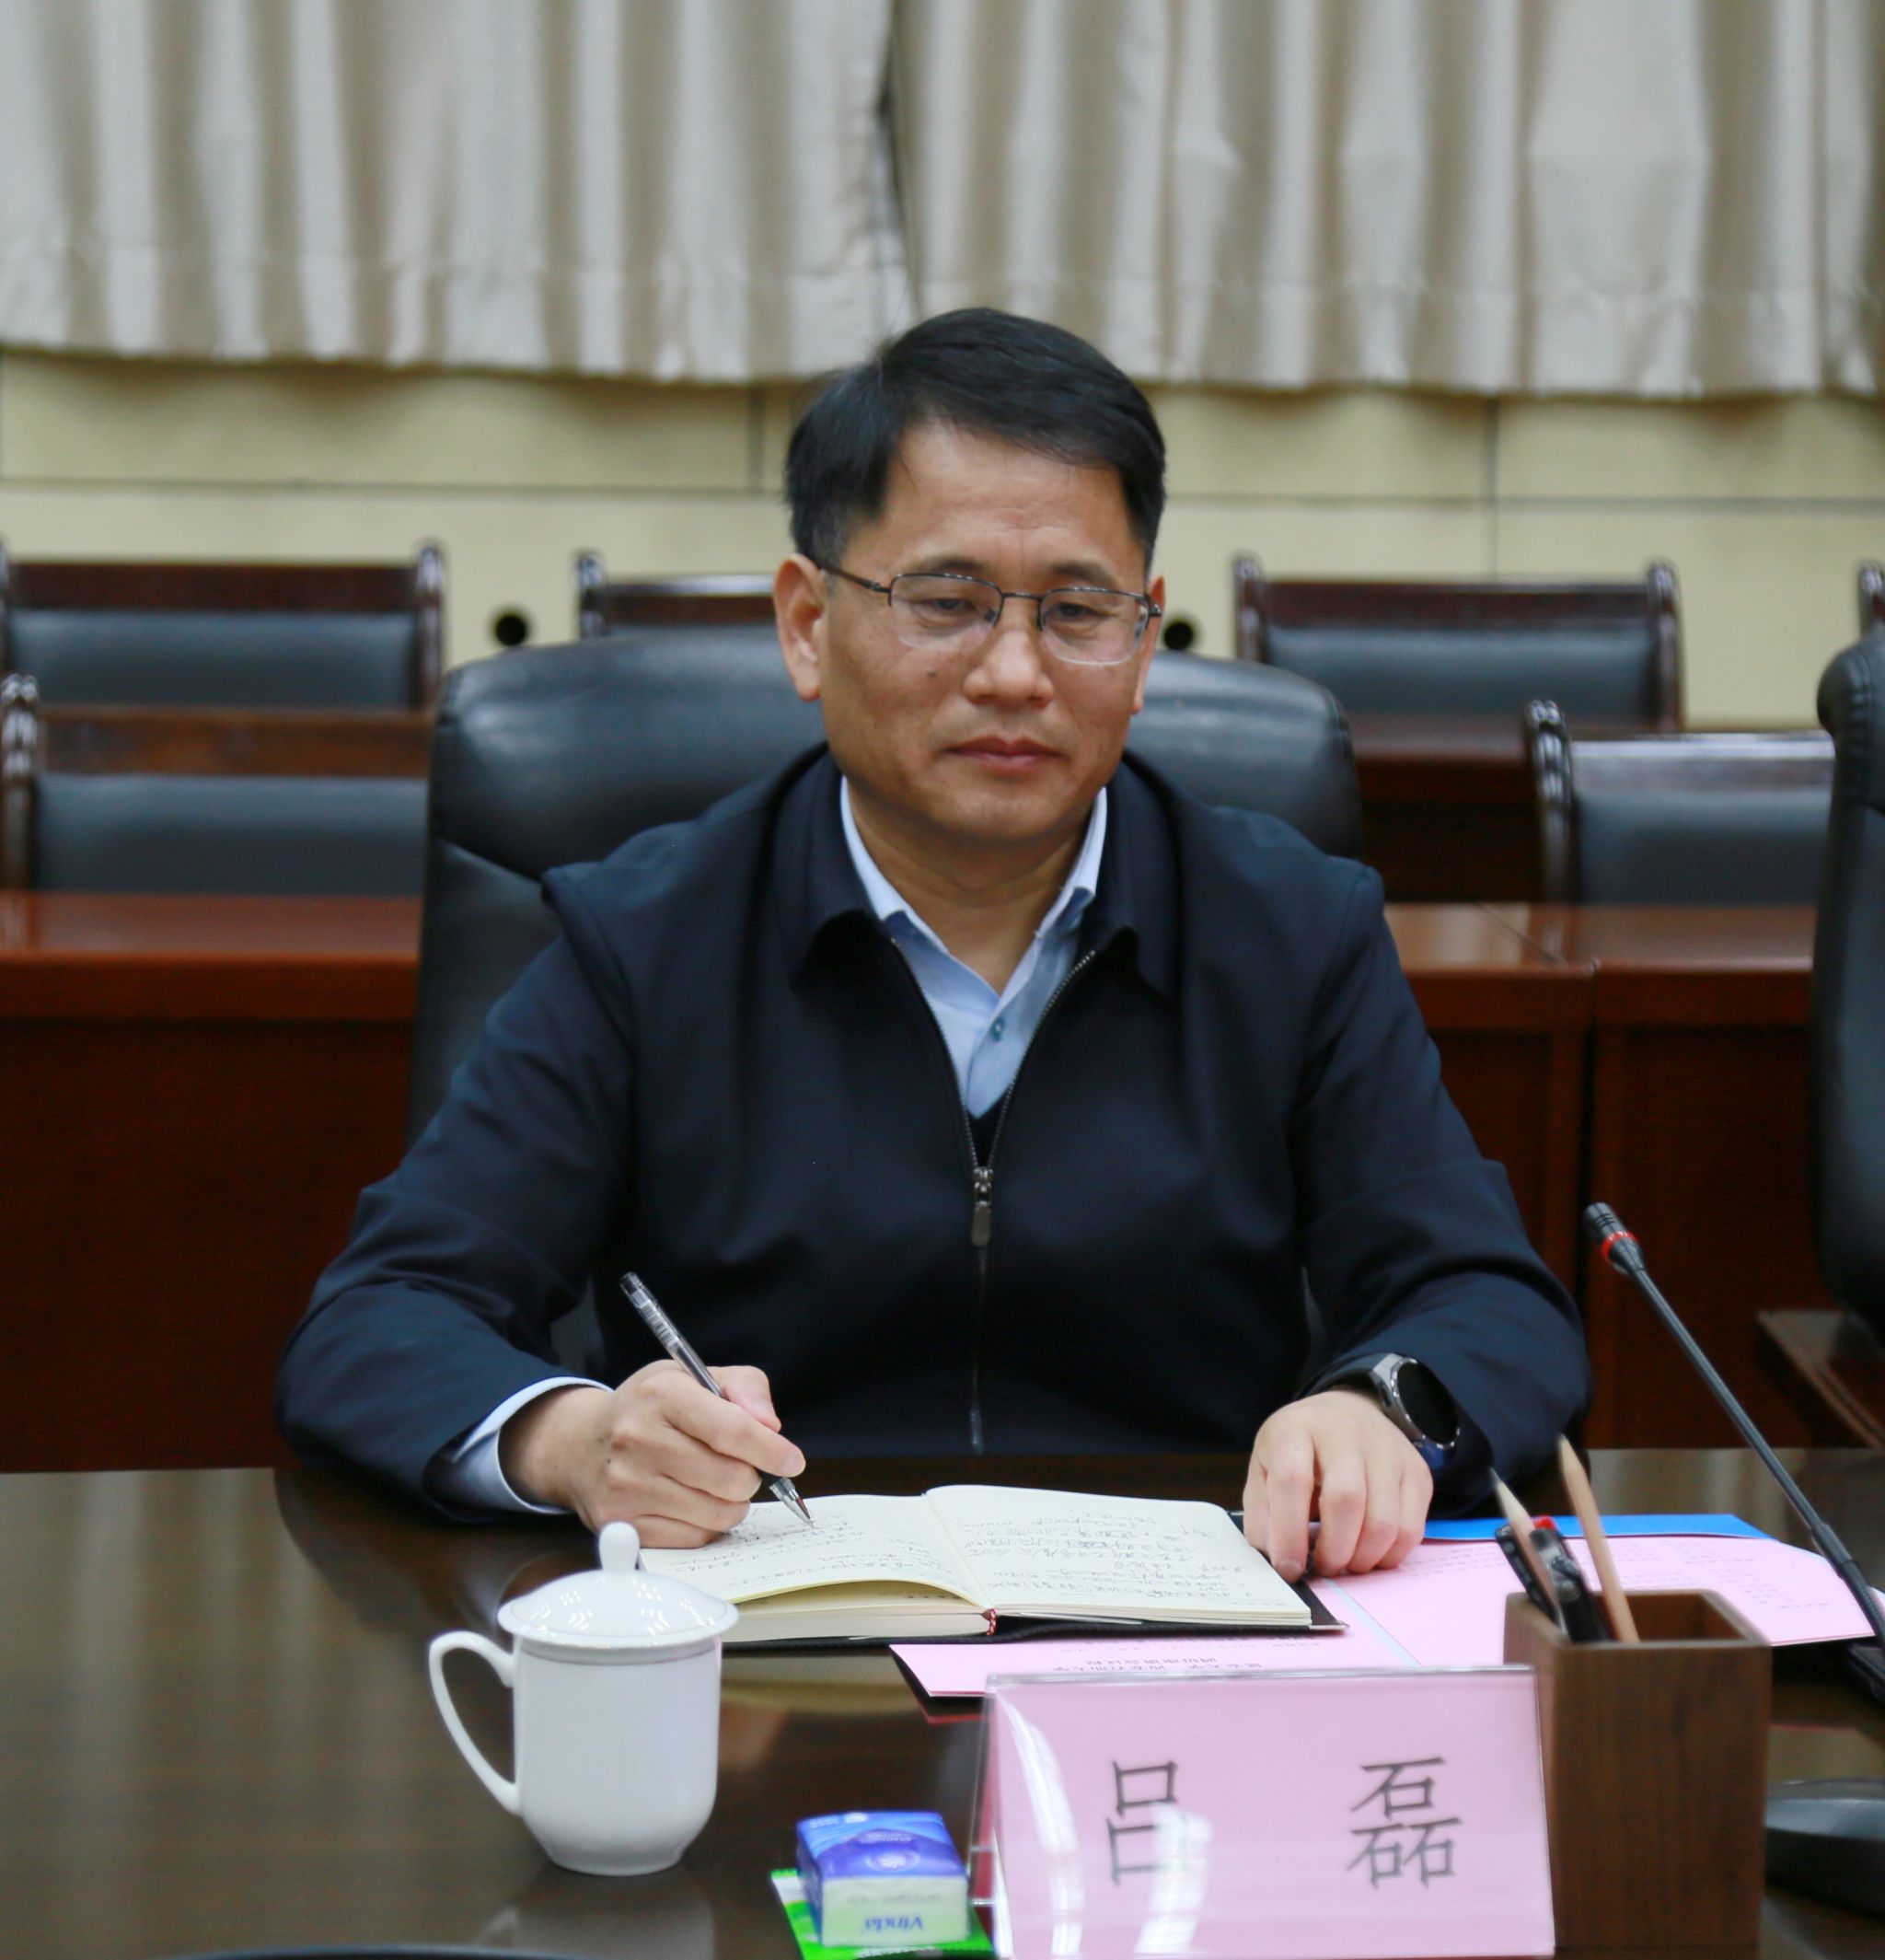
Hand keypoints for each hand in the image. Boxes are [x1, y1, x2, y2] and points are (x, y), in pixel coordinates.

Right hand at [498, 1360, 805, 1543]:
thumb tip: (771, 1427)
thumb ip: (744, 1388)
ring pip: (718, 1512)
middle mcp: (638, 1439)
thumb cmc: (650, 1408)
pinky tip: (690, 1501)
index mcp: (661, 1394)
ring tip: (714, 1482)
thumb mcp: (693, 1376)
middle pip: (731, 1478)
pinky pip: (695, 1537)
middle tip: (740, 1466)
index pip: (730, 1429)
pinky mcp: (622, 1524)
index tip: (791, 1460)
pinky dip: (706, 1523)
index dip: (771, 1450)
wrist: (581, 1444)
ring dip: (731, 1501)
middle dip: (750, 1476)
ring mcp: (626, 1486)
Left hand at [1242, 1387, 1431, 1581]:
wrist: (1346, 1412)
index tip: (1288, 1568)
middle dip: (1333, 1550)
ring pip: (1383, 1520)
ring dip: (1363, 1557)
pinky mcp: (1416, 1470)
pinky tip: (1371, 1554)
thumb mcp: (1265, 1468)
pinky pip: (1412, 1527)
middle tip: (1323, 1568)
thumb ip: (1262, 1514)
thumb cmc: (1301, 1450)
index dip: (1289, 1533)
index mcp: (1295, 1429)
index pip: (1292, 1480)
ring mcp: (1386, 1449)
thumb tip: (1276, 1560)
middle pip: (1346, 1500)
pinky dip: (1391, 1554)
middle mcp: (1344, 1431)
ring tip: (1346, 1563)